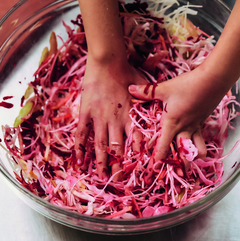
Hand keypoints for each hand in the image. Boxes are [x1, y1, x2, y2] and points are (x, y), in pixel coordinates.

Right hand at [75, 56, 145, 180]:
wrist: (108, 61)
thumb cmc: (126, 71)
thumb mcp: (144, 85)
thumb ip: (150, 98)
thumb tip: (161, 103)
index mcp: (130, 115)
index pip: (135, 139)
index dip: (137, 155)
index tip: (139, 168)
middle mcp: (115, 120)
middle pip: (117, 147)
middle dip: (118, 165)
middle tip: (119, 180)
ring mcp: (99, 117)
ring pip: (100, 143)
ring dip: (100, 161)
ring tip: (100, 176)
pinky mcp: (86, 112)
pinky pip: (82, 132)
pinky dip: (79, 147)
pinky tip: (78, 159)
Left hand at [129, 66, 228, 183]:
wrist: (213, 80)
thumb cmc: (187, 85)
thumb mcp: (164, 88)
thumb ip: (146, 91)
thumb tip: (129, 89)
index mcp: (172, 123)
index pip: (163, 146)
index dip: (158, 159)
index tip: (154, 169)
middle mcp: (184, 128)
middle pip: (183, 154)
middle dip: (180, 166)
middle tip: (176, 174)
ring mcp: (196, 126)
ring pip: (197, 149)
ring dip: (194, 157)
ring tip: (190, 163)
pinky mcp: (203, 121)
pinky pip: (201, 138)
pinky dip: (199, 145)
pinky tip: (195, 144)